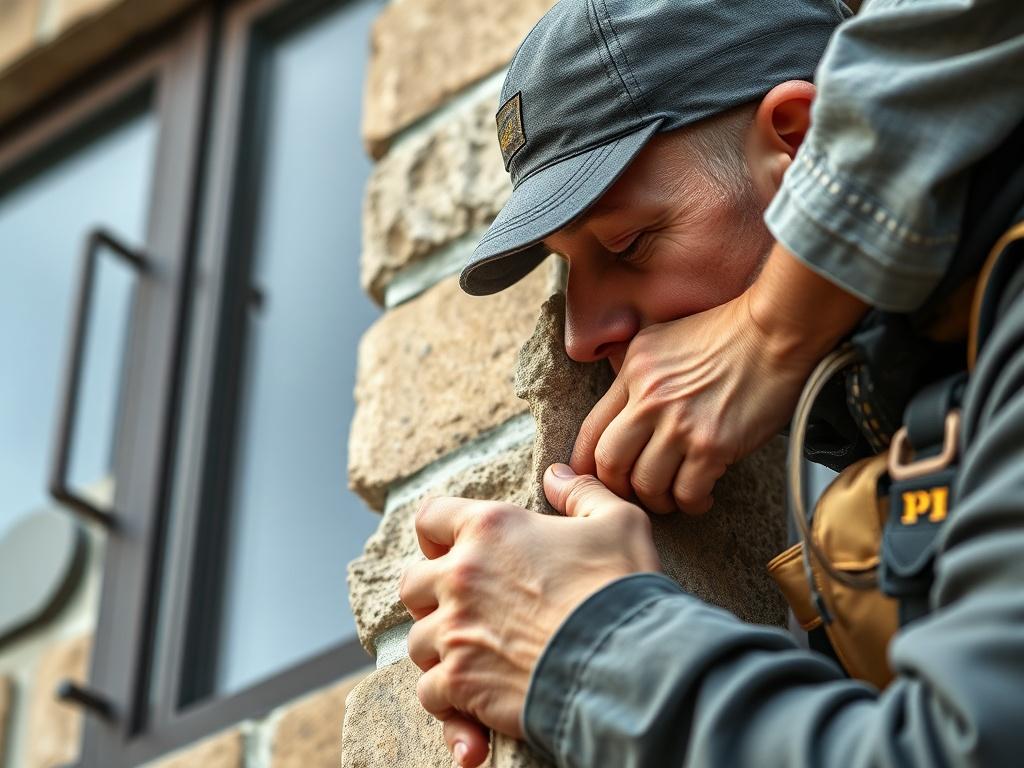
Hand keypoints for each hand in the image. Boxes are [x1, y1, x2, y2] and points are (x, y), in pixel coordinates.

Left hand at [400, 464, 660, 766]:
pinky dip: (447, 701)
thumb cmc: (621, 588)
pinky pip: (430, 692)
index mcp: (490, 529)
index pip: (431, 518)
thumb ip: (581, 492)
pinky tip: (471, 709)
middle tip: (464, 610)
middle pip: (412, 584)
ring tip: (472, 657)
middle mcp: (461, 575)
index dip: (437, 535)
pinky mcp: (459, 682)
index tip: (450, 551)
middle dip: (432, 598)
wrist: (628, 663)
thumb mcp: (618, 521)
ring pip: (418, 641)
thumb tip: (557, 474)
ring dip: (440, 649)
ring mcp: (455, 631)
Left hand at [572, 244, 866, 513]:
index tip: (593, 480)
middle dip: (617, 489)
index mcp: (634, 372)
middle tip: (633, 494)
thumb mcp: (663, 340)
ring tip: (671, 498)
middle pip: (610, 463)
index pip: (591, 429)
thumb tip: (622, 410)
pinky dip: (691, 503)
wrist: (776, 333)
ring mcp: (679, 423)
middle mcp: (649, 398)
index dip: (585, 464)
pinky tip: (701, 497)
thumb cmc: (729, 335)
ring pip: (646, 484)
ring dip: (657, 501)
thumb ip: (638, 374)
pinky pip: (686, 493)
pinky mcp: (712, 445)